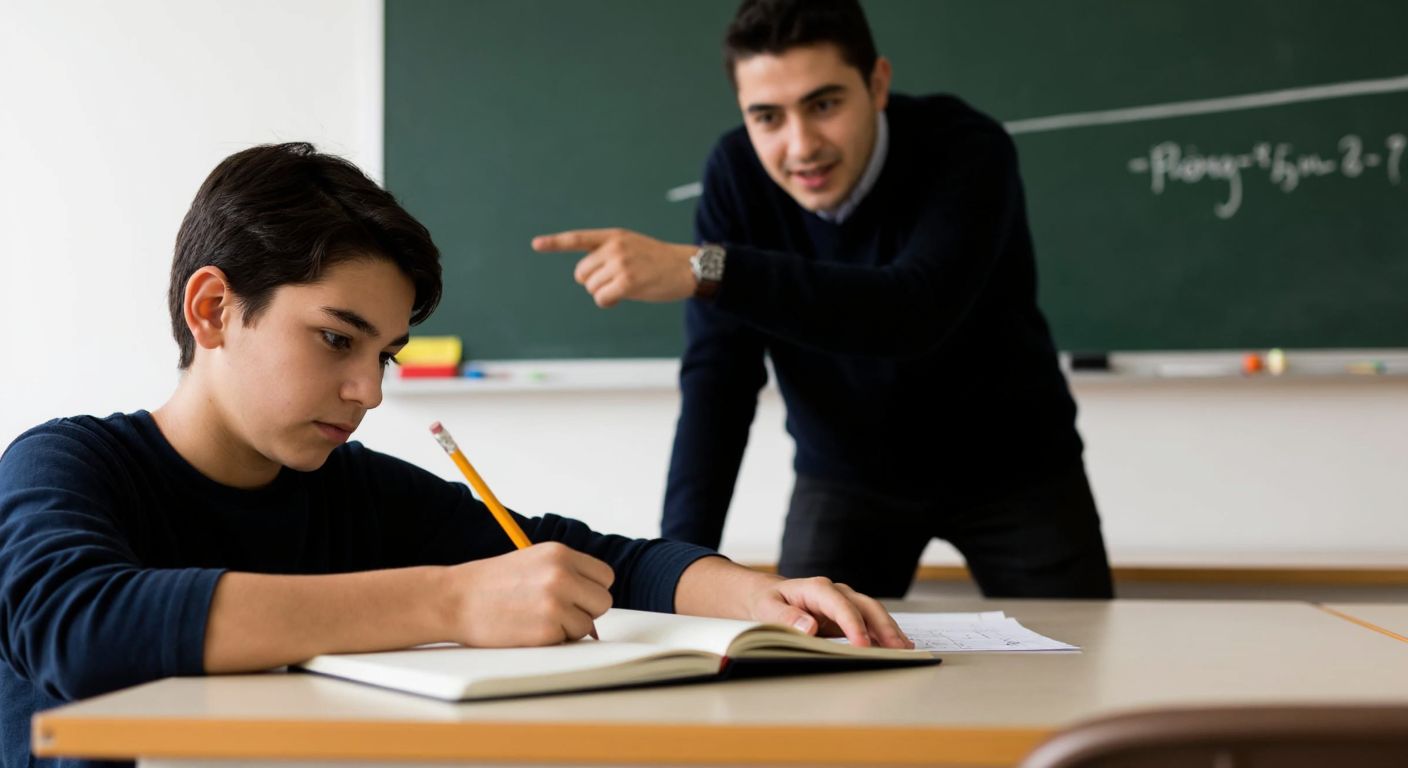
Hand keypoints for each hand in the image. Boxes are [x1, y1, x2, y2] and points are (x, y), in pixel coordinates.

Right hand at [442, 542, 613, 646]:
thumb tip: (595, 603)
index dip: (592, 590)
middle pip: (602, 601)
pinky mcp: (546, 630)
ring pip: (587, 625)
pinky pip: (568, 641)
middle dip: (586, 611)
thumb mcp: (533, 562)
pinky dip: (553, 640)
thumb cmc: (491, 584)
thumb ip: (567, 574)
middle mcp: (562, 575)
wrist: (455, 600)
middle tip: (559, 612)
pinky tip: (528, 629)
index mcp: (560, 554)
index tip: (577, 597)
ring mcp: (555, 602)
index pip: (604, 576)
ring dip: (568, 628)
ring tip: (537, 619)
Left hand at [531, 228, 697, 307]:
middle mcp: (614, 247)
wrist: (687, 267)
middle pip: (581, 273)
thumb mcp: (632, 247)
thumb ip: (608, 254)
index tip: (536, 244)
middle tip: (617, 281)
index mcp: (613, 236)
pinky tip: (624, 297)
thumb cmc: (659, 261)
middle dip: (594, 282)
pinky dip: (609, 302)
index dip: (555, 243)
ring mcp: (620, 264)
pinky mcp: (627, 282)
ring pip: (591, 288)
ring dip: (604, 293)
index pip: (578, 239)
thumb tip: (587, 279)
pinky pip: (601, 298)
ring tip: (627, 286)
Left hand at [745, 576, 913, 649]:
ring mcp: (845, 603)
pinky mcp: (848, 616)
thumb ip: (785, 616)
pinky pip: (870, 623)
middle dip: (884, 627)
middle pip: (866, 606)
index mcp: (817, 589)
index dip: (853, 624)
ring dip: (890, 631)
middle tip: (899, 649)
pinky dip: (884, 634)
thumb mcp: (767, 608)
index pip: (841, 605)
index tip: (862, 644)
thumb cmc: (767, 601)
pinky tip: (896, 647)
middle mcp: (836, 593)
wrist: (767, 596)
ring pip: (873, 613)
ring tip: (906, 650)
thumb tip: (809, 627)